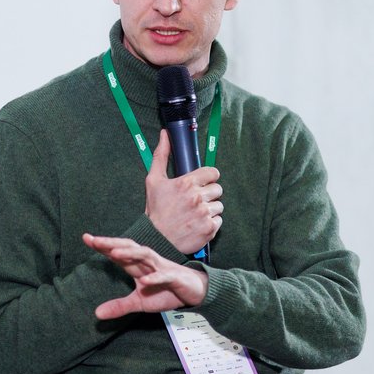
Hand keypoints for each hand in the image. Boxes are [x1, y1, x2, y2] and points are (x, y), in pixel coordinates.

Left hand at [83, 233, 208, 318]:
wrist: (195, 292)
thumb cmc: (166, 292)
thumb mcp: (139, 303)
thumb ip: (119, 306)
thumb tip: (96, 314)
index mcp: (137, 266)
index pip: (118, 252)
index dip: (103, 245)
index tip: (86, 237)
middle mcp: (147, 262)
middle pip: (128, 247)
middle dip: (112, 243)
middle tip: (95, 240)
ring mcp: (161, 268)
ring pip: (144, 255)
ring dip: (130, 253)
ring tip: (114, 253)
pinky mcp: (174, 277)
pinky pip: (163, 276)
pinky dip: (154, 277)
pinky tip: (144, 280)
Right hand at [143, 129, 221, 254]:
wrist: (156, 239)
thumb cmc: (155, 210)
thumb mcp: (154, 181)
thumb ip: (161, 155)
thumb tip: (165, 134)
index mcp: (187, 183)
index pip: (213, 173)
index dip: (207, 178)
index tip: (200, 184)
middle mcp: (198, 197)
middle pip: (218, 189)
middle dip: (208, 194)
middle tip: (194, 202)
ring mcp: (205, 214)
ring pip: (219, 205)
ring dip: (210, 209)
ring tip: (194, 214)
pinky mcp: (210, 229)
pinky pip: (219, 220)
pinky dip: (210, 223)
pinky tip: (197, 224)